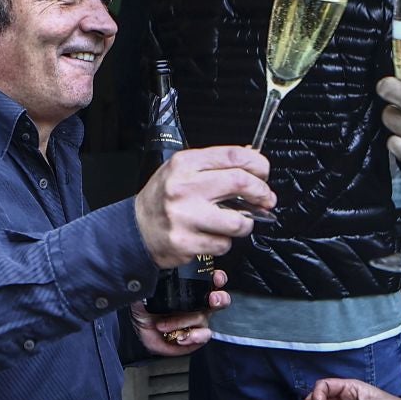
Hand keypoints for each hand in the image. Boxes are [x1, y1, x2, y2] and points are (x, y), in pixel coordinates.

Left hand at [130, 270, 229, 356]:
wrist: (136, 328)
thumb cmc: (144, 305)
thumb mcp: (148, 284)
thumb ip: (155, 272)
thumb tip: (160, 261)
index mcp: (190, 289)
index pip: (211, 281)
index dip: (218, 279)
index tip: (216, 278)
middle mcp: (197, 304)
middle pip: (220, 300)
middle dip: (219, 298)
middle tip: (212, 299)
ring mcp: (196, 322)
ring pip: (205, 319)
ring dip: (186, 320)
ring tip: (165, 324)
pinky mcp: (193, 339)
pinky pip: (202, 337)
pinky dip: (193, 337)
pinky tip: (181, 336)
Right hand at [134, 146, 272, 269]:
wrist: (135, 229)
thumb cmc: (162, 198)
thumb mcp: (181, 170)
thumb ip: (212, 164)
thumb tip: (250, 158)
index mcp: (184, 164)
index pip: (233, 155)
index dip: (258, 164)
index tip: (263, 174)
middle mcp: (184, 187)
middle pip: (241, 182)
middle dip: (262, 192)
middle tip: (265, 199)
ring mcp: (185, 216)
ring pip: (238, 220)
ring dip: (245, 223)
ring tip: (236, 222)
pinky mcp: (186, 241)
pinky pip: (223, 244)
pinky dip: (224, 242)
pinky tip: (212, 236)